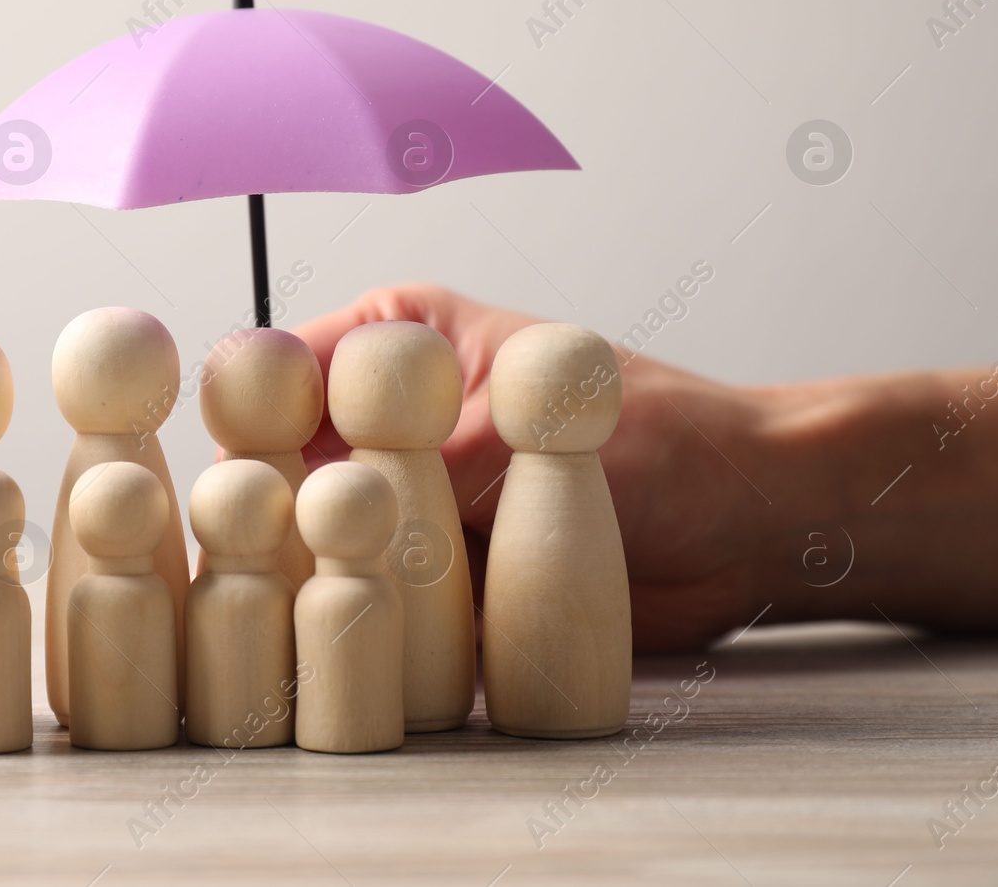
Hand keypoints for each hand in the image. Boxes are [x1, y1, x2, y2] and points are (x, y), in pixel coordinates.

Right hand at [292, 283, 771, 650]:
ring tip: (348, 612)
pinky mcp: (432, 578)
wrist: (747, 530)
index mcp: (396, 344)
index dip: (249, 423)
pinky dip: (374, 629)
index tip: (251, 479)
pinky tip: (378, 653)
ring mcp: (408, 504)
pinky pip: (377, 603)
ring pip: (323, 543)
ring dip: (327, 580)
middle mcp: (387, 423)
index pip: (278, 370)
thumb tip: (336, 492)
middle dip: (280, 515)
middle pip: (286, 466)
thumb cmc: (668, 441)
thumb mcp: (533, 430)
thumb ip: (427, 456)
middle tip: (292, 560)